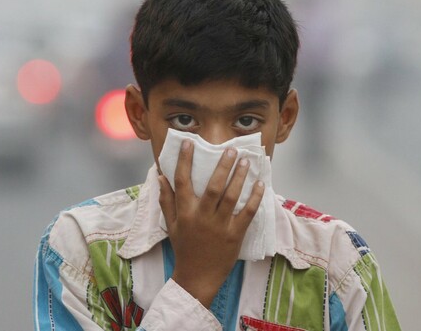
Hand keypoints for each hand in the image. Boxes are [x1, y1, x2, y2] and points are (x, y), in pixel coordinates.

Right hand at [158, 139, 263, 307]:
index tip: (189, 143)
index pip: (183, 181)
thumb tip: (160, 176)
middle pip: (213, 186)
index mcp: (185, 212)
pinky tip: (260, 185)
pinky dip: (254, 198)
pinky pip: (247, 213)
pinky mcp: (235, 235)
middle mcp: (202, 217)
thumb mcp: (172, 225)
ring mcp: (220, 226)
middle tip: (230, 149)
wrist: (197, 277)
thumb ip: (166, 200)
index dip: (185, 160)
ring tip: (246, 161)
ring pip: (231, 197)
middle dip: (222, 166)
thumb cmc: (184, 248)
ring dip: (240, 177)